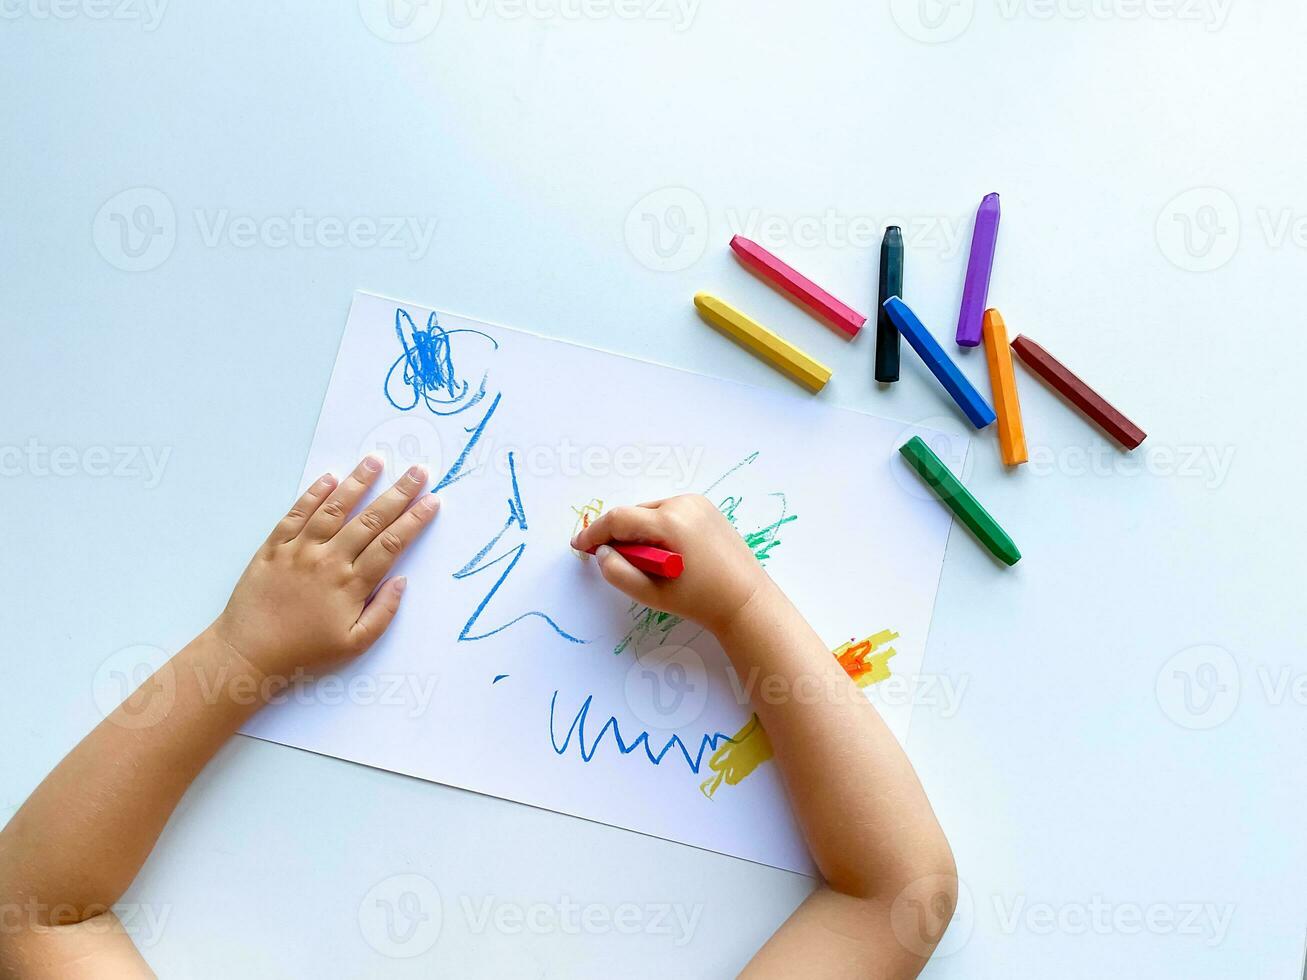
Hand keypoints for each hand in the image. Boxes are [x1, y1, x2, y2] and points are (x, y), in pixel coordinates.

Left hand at [212, 455, 439, 680]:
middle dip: (398, 493)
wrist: (248, 653)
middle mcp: (328, 560)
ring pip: (333, 509)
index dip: (414, 520)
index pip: (390, 544)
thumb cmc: (304, 653)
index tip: (432, 500)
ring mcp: (299, 550)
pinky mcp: (273, 547)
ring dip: (358, 483)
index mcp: (351, 585)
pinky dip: (313, 494)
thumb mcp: (354, 644)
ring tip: (375, 460)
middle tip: (418, 471)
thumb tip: (402, 581)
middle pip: (369, 520)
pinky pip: (296, 514)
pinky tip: (330, 478)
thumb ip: (383, 613)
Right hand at [570, 494, 774, 635]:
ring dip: (640, 531)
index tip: (580, 546)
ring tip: (649, 561)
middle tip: (618, 562)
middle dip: (620, 535)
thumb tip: (602, 553)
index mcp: (670, 522)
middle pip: (634, 513)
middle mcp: (683, 503)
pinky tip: (667, 552)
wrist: (745, 600)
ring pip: (650, 512)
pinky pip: (669, 512)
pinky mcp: (706, 507)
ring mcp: (697, 503)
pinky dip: (659, 528)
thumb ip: (618, 573)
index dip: (594, 532)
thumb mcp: (652, 594)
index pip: (619, 519)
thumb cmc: (699, 601)